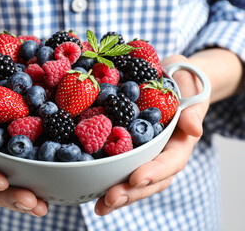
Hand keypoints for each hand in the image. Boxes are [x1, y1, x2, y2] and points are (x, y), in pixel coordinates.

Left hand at [95, 54, 209, 215]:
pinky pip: (119, 167)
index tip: (137, 178)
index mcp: (179, 142)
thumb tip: (193, 128)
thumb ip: (192, 107)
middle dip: (131, 192)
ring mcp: (144, 154)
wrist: (168, 77)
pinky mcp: (127, 150)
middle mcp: (161, 153)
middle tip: (110, 199)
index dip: (154, 172)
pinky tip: (91, 189)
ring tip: (100, 206)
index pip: (170, 162)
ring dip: (117, 194)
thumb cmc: (181, 82)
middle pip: (150, 180)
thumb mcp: (191, 87)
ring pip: (134, 180)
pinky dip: (106, 179)